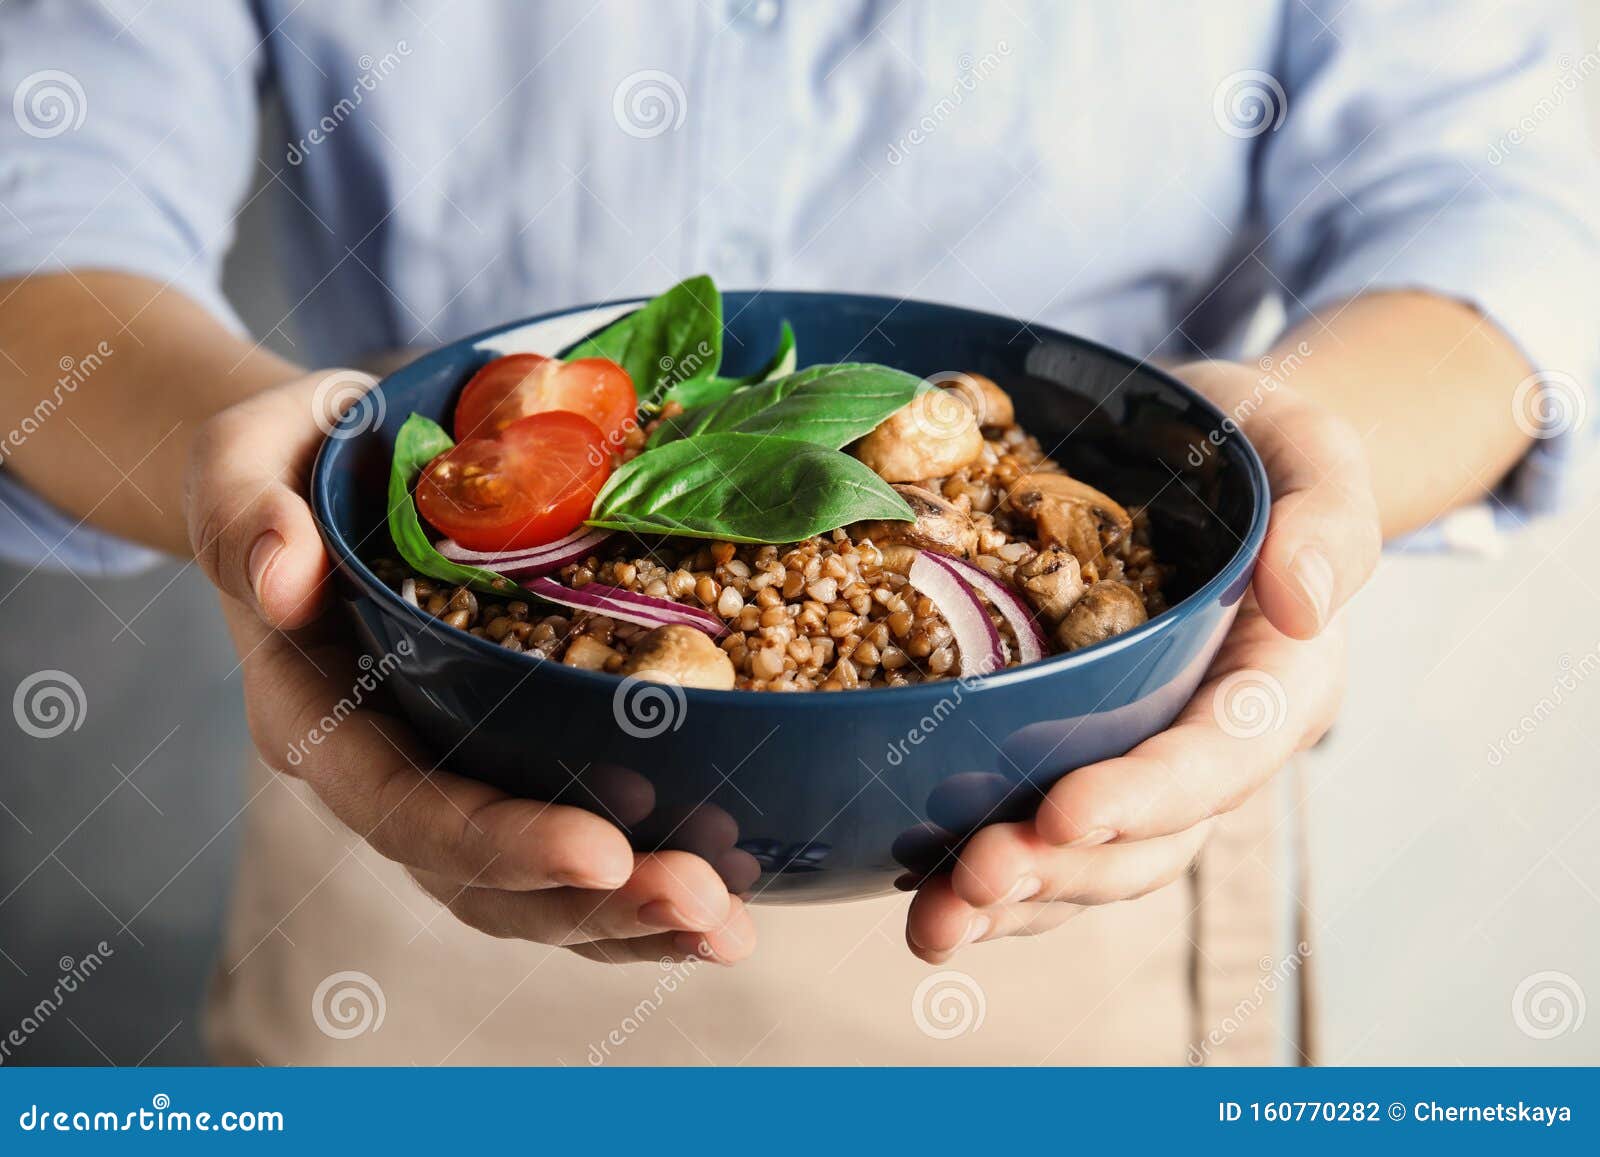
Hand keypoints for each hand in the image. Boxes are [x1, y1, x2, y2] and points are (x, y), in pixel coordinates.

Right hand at [185, 373, 754, 964]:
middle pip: (481, 876)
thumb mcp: (245, 461)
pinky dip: (644, 873)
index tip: (602, 850)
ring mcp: (450, 775)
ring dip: (632, 919)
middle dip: (593, 905)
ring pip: (532, 887)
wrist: (326, 465)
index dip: (498, 842)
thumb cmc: (289, 460)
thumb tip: (280, 572)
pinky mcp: (508, 759)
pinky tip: (730, 887)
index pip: (402, 806)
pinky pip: (572, 839)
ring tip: (730, 929)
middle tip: (704, 904)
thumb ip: (245, 515)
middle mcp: (384, 770)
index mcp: (316, 718)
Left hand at [904, 359, 1381, 961]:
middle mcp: (1210, 745)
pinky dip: (986, 871)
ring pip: (1088, 861)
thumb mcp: (1313, 454)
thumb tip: (1302, 601)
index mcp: (1275, 688)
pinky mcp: (1081, 751)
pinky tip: (921, 894)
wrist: (1204, 457)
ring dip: (1014, 898)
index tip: (1066, 812)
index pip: (1217, 756)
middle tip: (975, 878)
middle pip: (1148, 839)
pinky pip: (1041, 832)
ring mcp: (1141, 758)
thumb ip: (1327, 521)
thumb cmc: (1261, 454)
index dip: (1146, 795)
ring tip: (936, 924)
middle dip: (1061, 870)